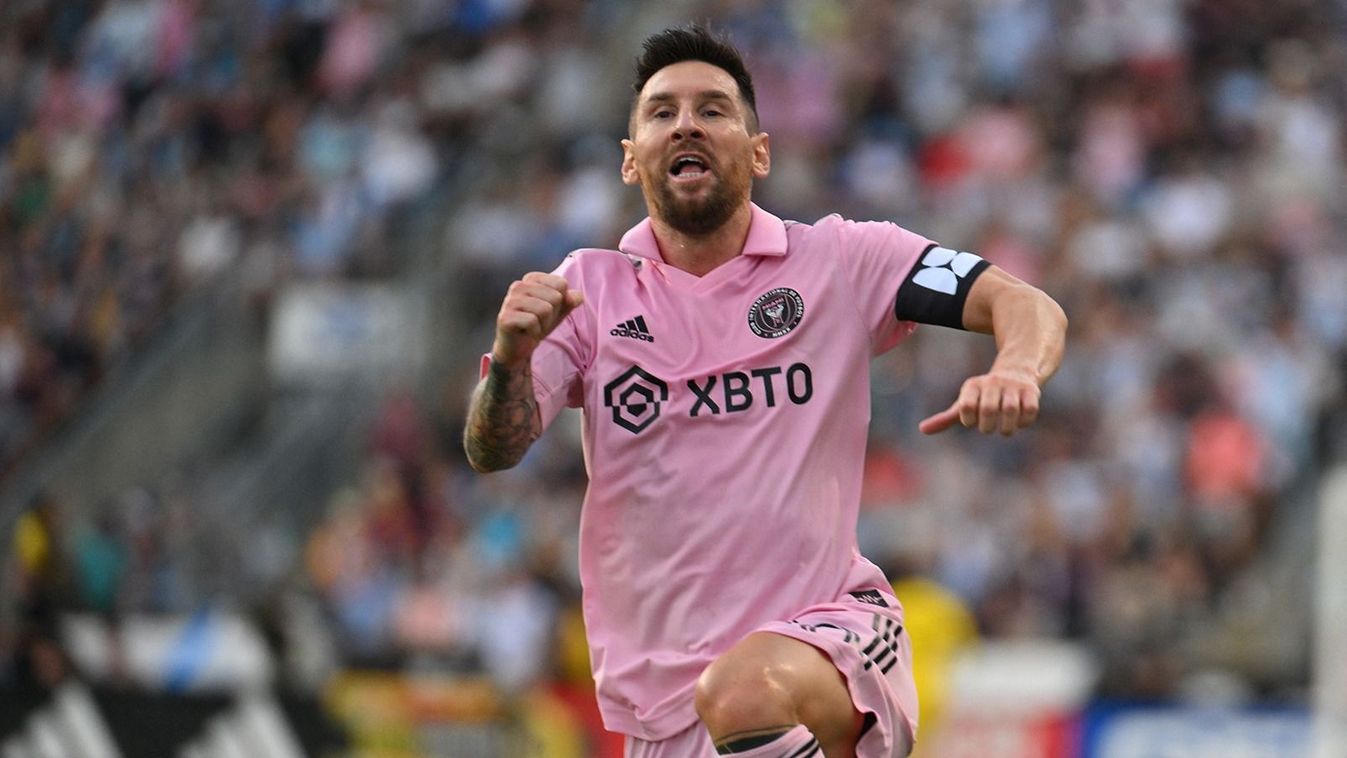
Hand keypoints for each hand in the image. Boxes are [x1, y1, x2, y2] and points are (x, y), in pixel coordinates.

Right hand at [492, 272, 583, 367]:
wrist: (518, 348)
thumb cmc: (538, 325)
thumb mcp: (558, 312)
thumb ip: (569, 301)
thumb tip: (579, 296)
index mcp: (531, 279)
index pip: (561, 284)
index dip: (560, 302)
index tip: (546, 311)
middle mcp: (518, 285)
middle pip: (555, 297)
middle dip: (552, 315)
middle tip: (539, 321)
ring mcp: (509, 300)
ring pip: (545, 309)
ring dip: (544, 324)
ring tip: (533, 327)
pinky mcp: (505, 317)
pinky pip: (532, 322)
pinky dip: (534, 332)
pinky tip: (526, 333)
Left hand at [919, 368, 1040, 435]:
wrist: (1015, 372)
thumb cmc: (983, 395)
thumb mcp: (964, 403)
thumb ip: (945, 418)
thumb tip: (922, 430)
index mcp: (972, 386)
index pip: (966, 406)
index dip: (968, 419)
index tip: (971, 421)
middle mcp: (992, 383)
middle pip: (988, 409)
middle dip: (987, 426)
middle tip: (988, 427)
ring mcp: (1013, 386)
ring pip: (1010, 410)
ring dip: (1006, 427)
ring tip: (1004, 429)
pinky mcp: (1031, 391)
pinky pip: (1030, 410)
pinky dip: (1024, 422)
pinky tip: (1019, 422)